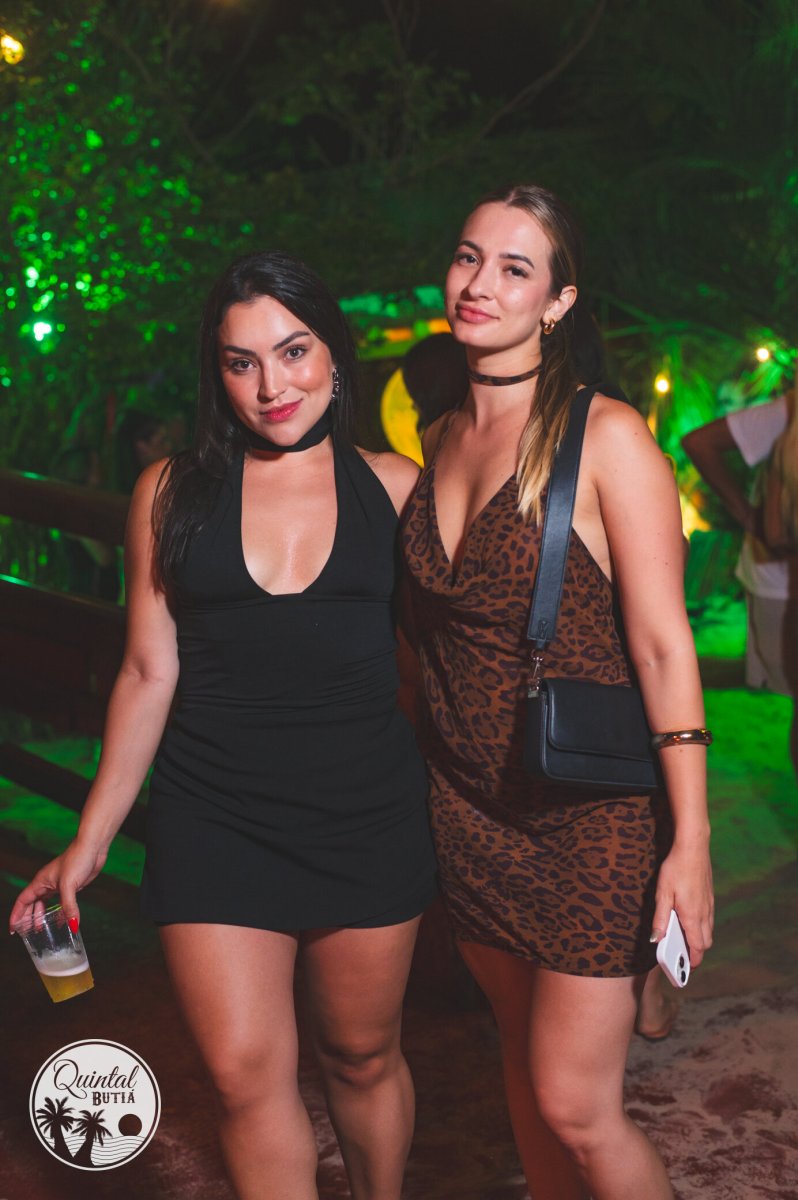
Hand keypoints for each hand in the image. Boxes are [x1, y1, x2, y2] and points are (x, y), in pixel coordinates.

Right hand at [8, 839, 107, 934]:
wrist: (93, 847)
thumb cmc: (77, 858)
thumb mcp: (69, 885)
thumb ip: (68, 906)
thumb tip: (72, 925)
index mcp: (40, 882)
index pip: (22, 901)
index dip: (16, 915)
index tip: (13, 929)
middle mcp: (47, 884)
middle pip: (32, 904)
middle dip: (28, 918)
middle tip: (26, 933)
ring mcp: (59, 885)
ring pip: (45, 903)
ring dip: (42, 916)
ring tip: (41, 930)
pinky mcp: (70, 886)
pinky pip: (60, 902)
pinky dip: (58, 912)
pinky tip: (62, 920)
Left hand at [650, 842, 713, 968]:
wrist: (693, 847)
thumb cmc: (676, 869)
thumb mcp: (662, 893)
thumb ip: (660, 918)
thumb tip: (656, 939)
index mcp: (693, 917)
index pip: (697, 948)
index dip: (693, 961)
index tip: (686, 969)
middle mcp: (705, 914)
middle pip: (705, 942)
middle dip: (696, 952)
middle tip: (681, 955)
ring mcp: (709, 905)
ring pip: (708, 931)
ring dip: (699, 939)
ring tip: (683, 940)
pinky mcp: (709, 896)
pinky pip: (708, 919)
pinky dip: (701, 926)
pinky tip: (688, 919)